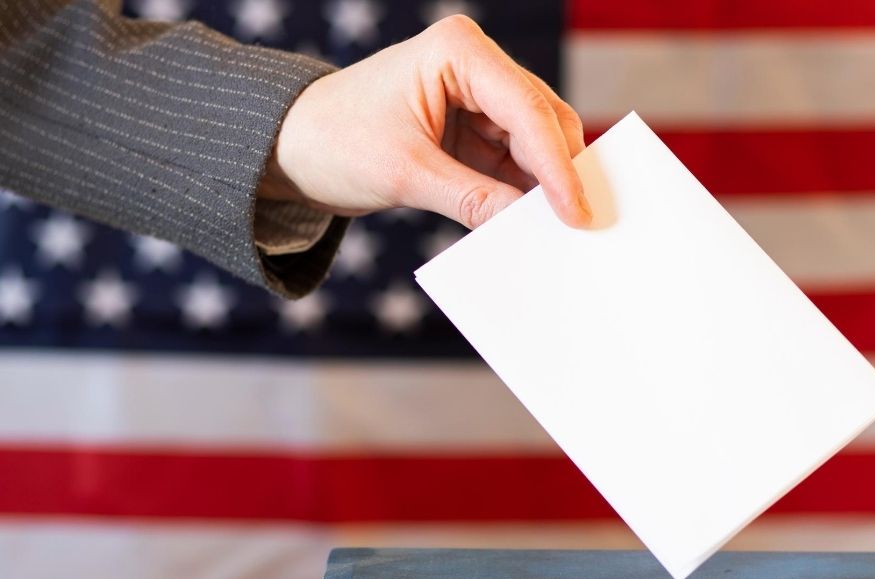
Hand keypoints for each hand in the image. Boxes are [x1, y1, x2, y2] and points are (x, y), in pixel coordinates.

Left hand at [257, 15, 590, 228]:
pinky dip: (525, 193)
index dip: (557, 164)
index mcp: (459, 51)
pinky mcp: (474, 129)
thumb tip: (529, 224)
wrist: (291, 149)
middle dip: (560, 173)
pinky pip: (515, 162)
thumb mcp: (406, 175)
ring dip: (546, 186)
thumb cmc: (333, 142)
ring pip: (536, 144)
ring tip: (562, 231)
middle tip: (582, 226)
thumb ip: (472, 198)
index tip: (576, 211)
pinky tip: (536, 223)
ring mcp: (479, 97)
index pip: (526, 109)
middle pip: (543, 121)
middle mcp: (476, 65)